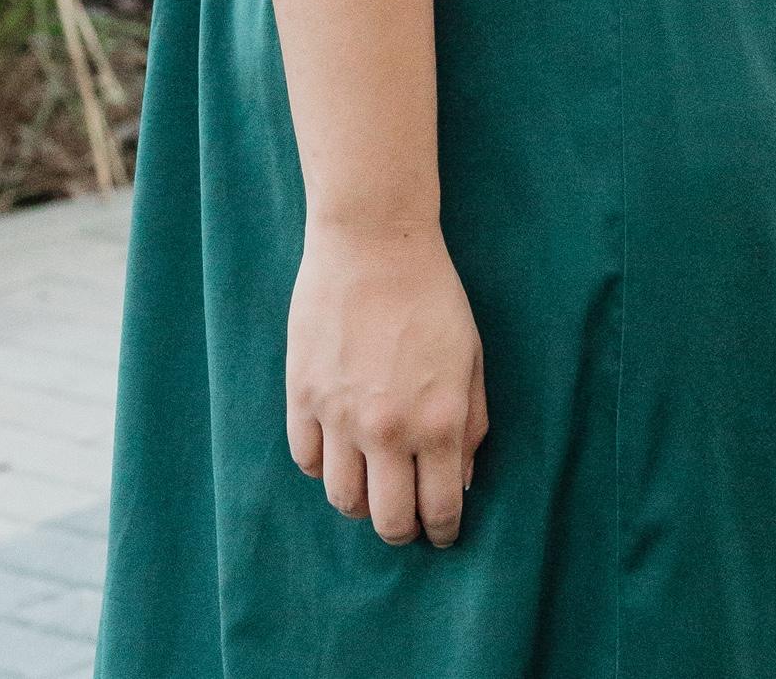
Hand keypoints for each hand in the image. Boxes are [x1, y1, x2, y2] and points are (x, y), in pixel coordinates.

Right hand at [286, 221, 487, 548]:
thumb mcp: (471, 357)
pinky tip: (339, 449)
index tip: (441, 532)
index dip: (443, 532)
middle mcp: (389, 429)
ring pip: (343, 500)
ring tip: (371, 484)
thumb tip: (459, 481)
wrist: (374, 242)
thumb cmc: (432, 295)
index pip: (439, 510)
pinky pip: (307, 460)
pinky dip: (324, 465)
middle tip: (406, 519)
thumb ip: (472, 424)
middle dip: (402, 530)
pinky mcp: (303, 396)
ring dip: (361, 502)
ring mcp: (341, 416)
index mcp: (439, 421)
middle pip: (388, 521)